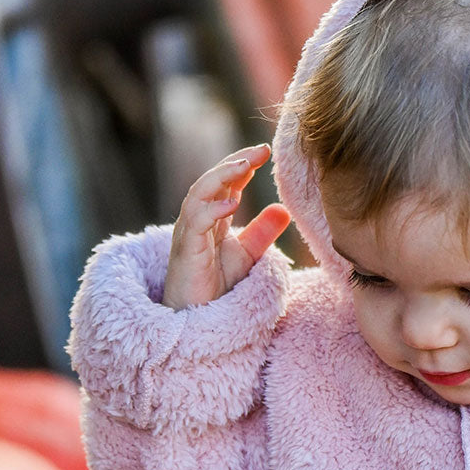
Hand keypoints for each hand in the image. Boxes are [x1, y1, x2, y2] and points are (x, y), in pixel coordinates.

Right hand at [162, 144, 291, 309]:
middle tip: (261, 149)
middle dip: (235, 162)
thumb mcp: (247, 256)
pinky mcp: (185, 251)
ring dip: (221, 177)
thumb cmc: (215, 288)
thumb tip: (284, 209)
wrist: (197, 320)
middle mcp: (196, 221)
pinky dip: (212, 210)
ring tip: (244, 165)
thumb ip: (262, 232)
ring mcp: (188, 234)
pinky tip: (232, 203)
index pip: (225, 183)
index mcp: (211, 219)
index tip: (266, 151)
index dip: (243, 164)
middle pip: (211, 182)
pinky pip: (195, 223)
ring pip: (198, 194)